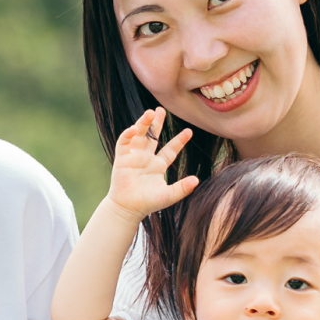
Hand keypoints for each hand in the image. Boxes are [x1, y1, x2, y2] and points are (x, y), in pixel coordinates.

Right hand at [108, 107, 198, 222]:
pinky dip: (127, 135)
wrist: (128, 209)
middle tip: (161, 110)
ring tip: (150, 112)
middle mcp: (146, 158)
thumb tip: (197, 180)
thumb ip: (182, 188)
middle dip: (157, 123)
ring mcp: (134, 157)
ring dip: (143, 124)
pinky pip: (123, 143)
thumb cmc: (148, 203)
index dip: (179, 141)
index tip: (189, 131)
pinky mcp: (122, 159)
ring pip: (139, 136)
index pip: (170, 150)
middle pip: (152, 136)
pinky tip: (133, 129)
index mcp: (158, 165)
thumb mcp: (168, 195)